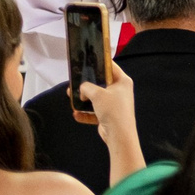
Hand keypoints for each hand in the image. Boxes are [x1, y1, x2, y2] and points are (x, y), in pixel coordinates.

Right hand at [78, 63, 145, 182]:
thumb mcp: (97, 93)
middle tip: (73, 84)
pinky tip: (76, 114)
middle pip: (100, 83)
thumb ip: (86, 87)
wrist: (118, 135)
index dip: (99, 62)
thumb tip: (81, 89)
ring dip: (83, 99)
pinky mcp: (108, 116)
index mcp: (122, 81)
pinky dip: (85, 113)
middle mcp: (120, 91)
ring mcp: (114, 104)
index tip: (87, 59)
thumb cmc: (112, 110)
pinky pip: (94, 112)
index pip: (110, 66)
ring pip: (95, 98)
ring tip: (71, 98)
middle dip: (86, 85)